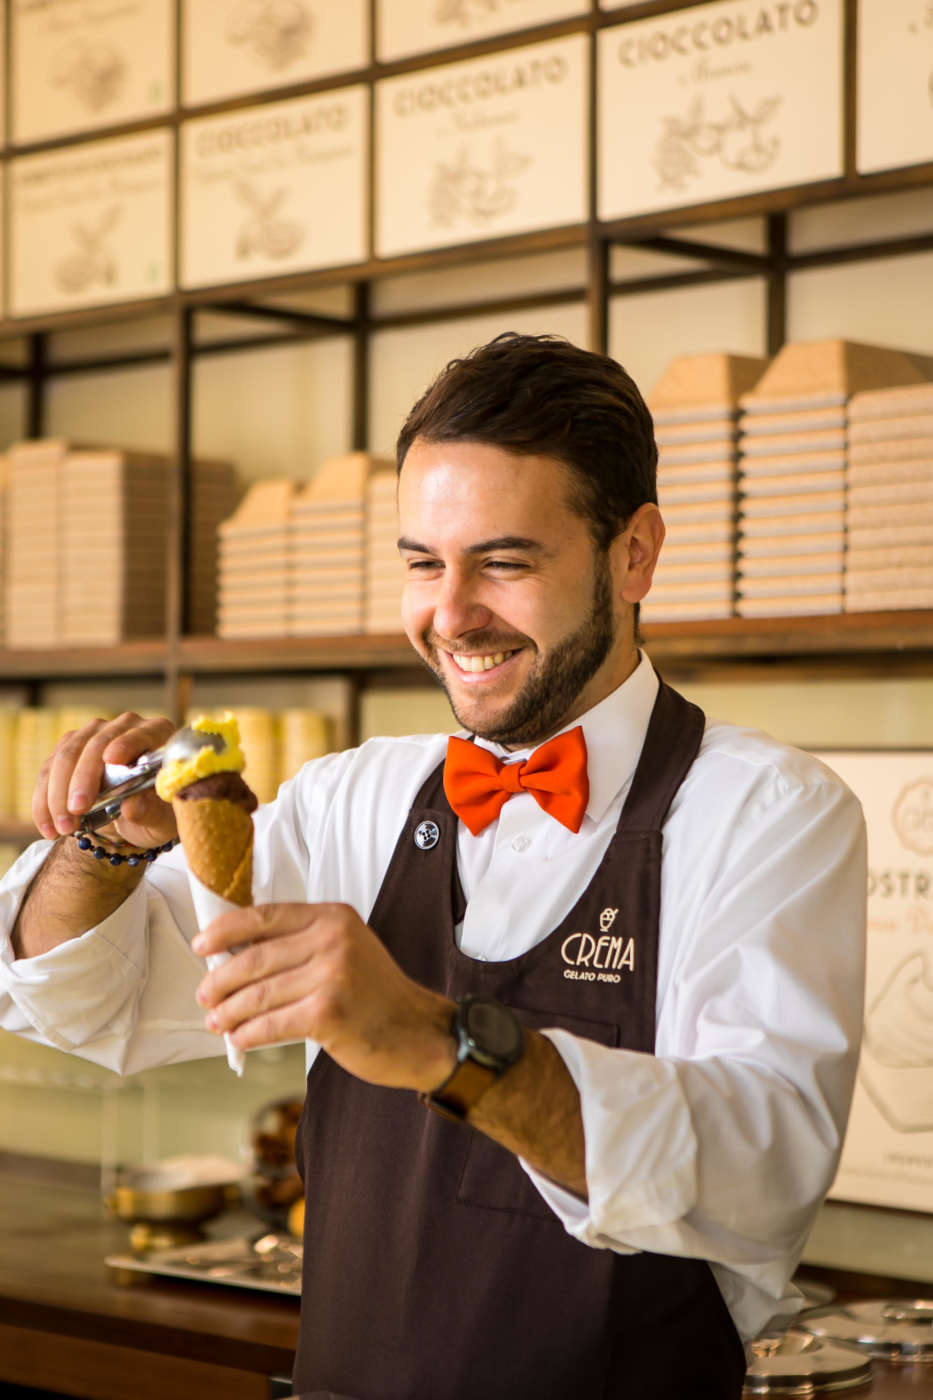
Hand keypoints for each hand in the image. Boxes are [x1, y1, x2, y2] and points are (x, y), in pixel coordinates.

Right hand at [34, 712, 176, 847]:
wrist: (133, 819)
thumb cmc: (155, 814)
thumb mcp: (160, 820)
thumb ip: (150, 811)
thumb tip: (132, 806)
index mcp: (157, 736)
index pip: (141, 734)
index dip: (127, 743)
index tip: (112, 759)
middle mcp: (124, 727)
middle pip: (96, 745)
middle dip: (82, 779)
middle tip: (76, 811)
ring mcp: (94, 735)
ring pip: (66, 756)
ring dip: (58, 794)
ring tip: (63, 828)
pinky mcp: (69, 749)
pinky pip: (49, 771)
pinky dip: (44, 800)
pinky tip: (47, 826)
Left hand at [194, 902, 455, 1091]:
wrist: (418, 1032)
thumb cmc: (376, 995)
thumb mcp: (346, 950)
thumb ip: (302, 944)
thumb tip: (237, 956)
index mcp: (333, 917)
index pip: (264, 916)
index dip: (225, 931)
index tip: (202, 946)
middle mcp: (333, 939)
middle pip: (254, 957)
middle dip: (221, 981)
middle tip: (205, 996)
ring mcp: (332, 975)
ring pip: (258, 994)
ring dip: (229, 1012)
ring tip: (217, 1021)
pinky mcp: (329, 1012)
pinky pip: (271, 1024)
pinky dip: (248, 1034)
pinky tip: (240, 1039)